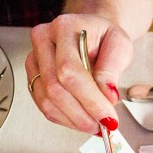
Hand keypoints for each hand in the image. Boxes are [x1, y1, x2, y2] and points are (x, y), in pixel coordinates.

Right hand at [25, 13, 131, 134]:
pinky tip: (82, 120)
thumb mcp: (120, 45)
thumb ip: (112, 69)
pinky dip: (65, 119)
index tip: (108, 117)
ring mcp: (34, 61)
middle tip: (103, 126)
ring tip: (95, 125)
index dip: (90, 99)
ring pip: (47, 101)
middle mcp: (43, 42)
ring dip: (73, 120)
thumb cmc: (104, 38)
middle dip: (81, 114)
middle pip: (55, 88)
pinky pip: (45, 106)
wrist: (92, 34)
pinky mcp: (33, 78)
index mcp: (64, 27)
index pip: (70, 70)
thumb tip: (108, 97)